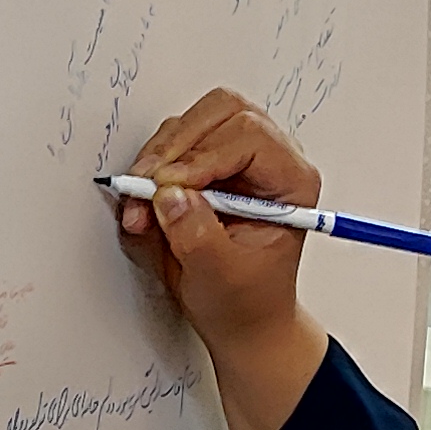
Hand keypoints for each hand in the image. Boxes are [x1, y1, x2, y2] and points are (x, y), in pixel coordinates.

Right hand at [117, 89, 317, 350]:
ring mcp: (235, 156)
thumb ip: (196, 235)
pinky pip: (172, 143)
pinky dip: (150, 167)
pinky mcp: (205, 163)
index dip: (203, 157)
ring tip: (140, 203)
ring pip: (192, 121)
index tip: (167, 188)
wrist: (241, 318)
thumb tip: (168, 195)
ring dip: (158, 157)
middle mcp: (268, 159)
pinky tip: (143, 203)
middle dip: (177, 145)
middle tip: (146, 184)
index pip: (249, 136)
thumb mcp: (221, 277)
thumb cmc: (246, 301)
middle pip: (222, 111)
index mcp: (291, 181)